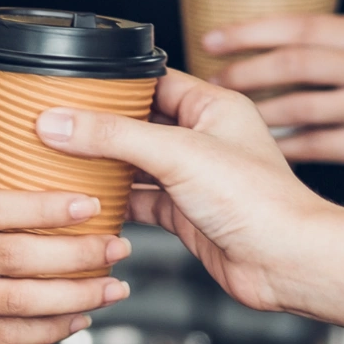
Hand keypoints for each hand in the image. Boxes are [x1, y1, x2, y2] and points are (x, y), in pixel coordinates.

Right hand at [0, 180, 132, 343]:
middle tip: (117, 247)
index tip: (89, 205)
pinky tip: (74, 320)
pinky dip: (44, 330)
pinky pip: (0, 337)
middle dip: (76, 254)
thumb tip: (33, 192)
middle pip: (13, 255)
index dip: (46, 207)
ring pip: (15, 301)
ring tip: (110, 288)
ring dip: (73, 296)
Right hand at [34, 70, 333, 311]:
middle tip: (58, 124)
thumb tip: (61, 122)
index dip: (114, 83)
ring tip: (62, 159)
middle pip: (139, 123)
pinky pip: (141, 201)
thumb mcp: (177, 154)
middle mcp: (204, 139)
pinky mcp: (186, 215)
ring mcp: (194, 178)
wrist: (285, 262)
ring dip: (104, 165)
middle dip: (101, 126)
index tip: (73, 87)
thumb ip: (114, 136)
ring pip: (136, 164)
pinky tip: (89, 201)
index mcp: (213, 107)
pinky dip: (115, 202)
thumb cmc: (259, 201)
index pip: (153, 81)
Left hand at [203, 14, 343, 185]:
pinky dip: (286, 147)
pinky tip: (263, 149)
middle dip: (245, 72)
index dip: (250, 31)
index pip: (300, 25)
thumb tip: (270, 44)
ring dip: (258, 113)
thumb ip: (339, 43)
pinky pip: (320, 146)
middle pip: (295, 63)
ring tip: (229, 118)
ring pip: (302, 107)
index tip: (212, 39)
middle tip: (211, 82)